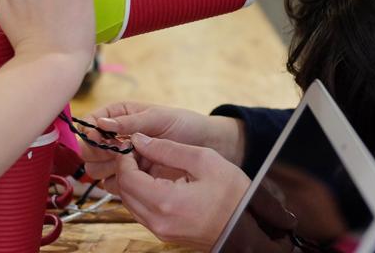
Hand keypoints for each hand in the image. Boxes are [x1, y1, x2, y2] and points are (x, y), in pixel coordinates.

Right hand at [80, 102, 244, 191]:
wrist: (205, 146)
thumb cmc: (184, 124)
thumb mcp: (158, 118)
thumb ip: (130, 122)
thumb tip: (101, 123)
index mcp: (118, 115)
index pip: (91, 124)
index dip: (91, 133)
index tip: (102, 139)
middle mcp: (115, 138)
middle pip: (88, 150)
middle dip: (99, 153)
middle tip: (120, 153)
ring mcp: (121, 160)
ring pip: (95, 169)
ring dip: (108, 169)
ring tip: (132, 165)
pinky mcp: (130, 178)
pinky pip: (111, 185)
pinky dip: (117, 184)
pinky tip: (134, 178)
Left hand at [114, 134, 250, 249]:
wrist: (250, 225)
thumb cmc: (233, 193)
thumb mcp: (203, 160)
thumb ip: (167, 149)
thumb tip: (139, 139)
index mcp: (165, 201)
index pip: (127, 177)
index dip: (125, 157)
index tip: (133, 143)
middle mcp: (158, 221)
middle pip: (124, 192)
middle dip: (126, 169)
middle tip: (138, 151)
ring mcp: (161, 231)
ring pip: (130, 204)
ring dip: (133, 182)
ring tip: (148, 163)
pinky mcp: (166, 235)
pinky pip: (142, 213)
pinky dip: (142, 194)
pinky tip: (156, 180)